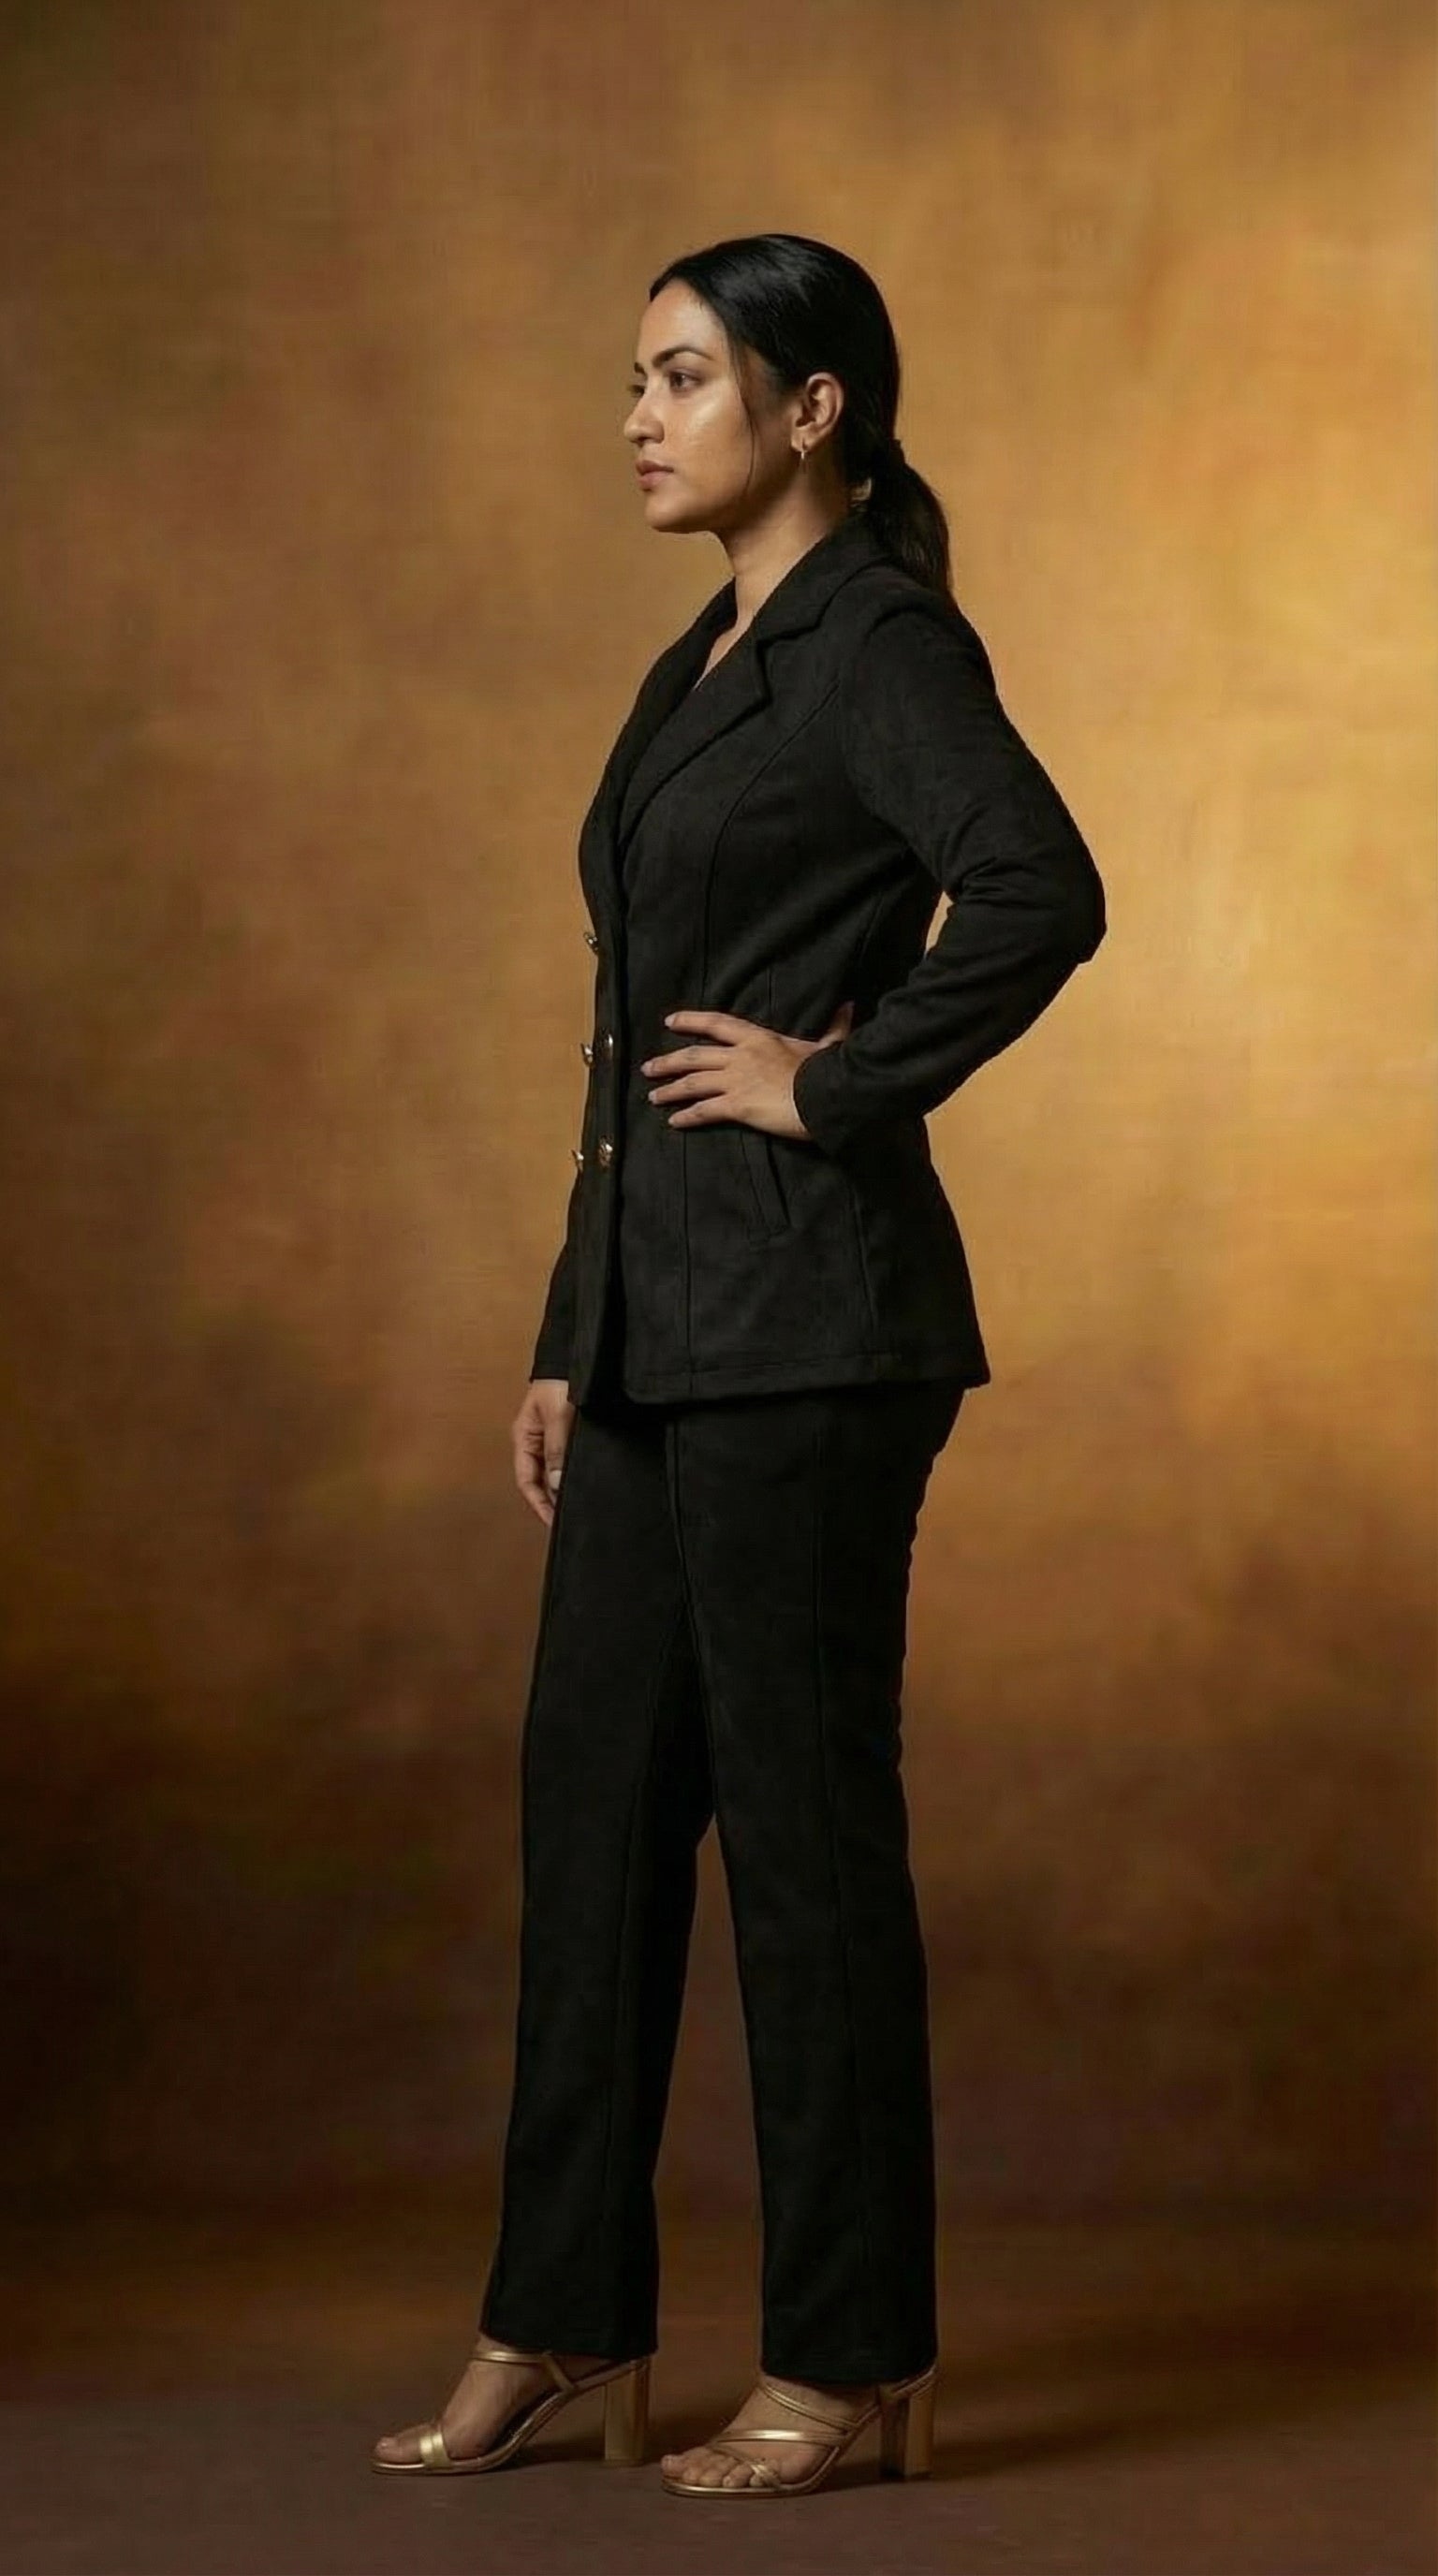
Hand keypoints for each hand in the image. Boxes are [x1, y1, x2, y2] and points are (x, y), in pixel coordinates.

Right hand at [513, 1377, 573, 1527]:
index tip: (553, 1523)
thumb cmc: (561, 1381)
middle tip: (569, 1522)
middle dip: (551, 1502)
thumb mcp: (559, 1415)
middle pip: (539, 1481)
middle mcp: (535, 1441)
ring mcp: (550, 1438)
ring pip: (553, 1473)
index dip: (538, 1504)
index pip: (527, 1481)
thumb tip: (556, 1485)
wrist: (575, 1357)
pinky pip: (564, 1461)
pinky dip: (570, 1475)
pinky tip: (583, 1485)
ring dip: (561, 1490)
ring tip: (577, 1509)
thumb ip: (556, 1449)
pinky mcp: (566, 1433)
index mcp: (524, 1438)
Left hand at [639, 999, 853, 1138]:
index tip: (670, 1021)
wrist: (826, 1095)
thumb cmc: (826, 1071)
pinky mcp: (736, 1106)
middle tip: (648, 1068)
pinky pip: (704, 1111)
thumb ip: (834, 1029)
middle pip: (694, 1055)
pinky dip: (687, 1116)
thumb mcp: (828, 1046)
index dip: (691, 1020)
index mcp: (758, 1038)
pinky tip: (674, 1122)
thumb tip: (849, 1007)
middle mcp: (740, 1056)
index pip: (717, 1023)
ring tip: (653, 1096)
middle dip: (668, 1061)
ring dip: (670, 1090)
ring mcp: (735, 1080)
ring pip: (692, 1083)